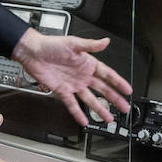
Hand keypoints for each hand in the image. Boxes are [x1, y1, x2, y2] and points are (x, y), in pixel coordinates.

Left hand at [11, 27, 132, 126]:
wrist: (33, 52)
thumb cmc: (51, 45)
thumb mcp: (73, 43)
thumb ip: (91, 45)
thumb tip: (106, 41)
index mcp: (88, 63)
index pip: (108, 75)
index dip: (118, 82)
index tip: (128, 90)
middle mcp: (82, 75)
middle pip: (103, 89)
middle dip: (114, 99)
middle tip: (124, 107)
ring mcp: (73, 84)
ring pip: (90, 99)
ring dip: (99, 109)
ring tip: (108, 118)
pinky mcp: (62, 91)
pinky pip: (72, 104)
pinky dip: (78, 113)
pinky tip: (84, 120)